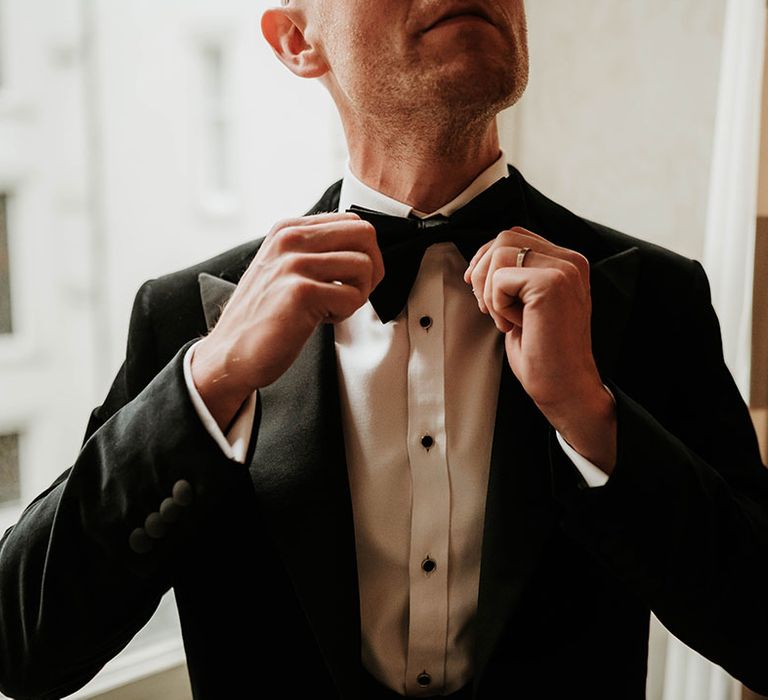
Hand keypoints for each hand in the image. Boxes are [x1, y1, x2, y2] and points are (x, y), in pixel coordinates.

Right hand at [192, 212, 383, 429]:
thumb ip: (316, 251)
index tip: (351, 278)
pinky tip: (321, 319)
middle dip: (372, 268)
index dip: (365, 252)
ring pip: (363, 265)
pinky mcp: (300, 292)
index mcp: (288, 229)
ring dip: (358, 294)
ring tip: (333, 307)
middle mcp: (290, 239)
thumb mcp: (285, 268)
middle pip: (364, 234)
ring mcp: (294, 263)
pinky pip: (352, 296)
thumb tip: (365, 248)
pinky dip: (344, 313)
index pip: (352, 221)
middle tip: (354, 292)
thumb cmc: (265, 317)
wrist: (231, 353)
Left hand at [464, 227, 615, 472]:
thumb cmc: (544, 353)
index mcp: (567, 262)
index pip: (514, 236)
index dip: (487, 258)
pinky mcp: (551, 284)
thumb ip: (515, 275)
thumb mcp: (526, 304)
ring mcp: (564, 270)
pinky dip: (497, 305)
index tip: (479, 288)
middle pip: (503, 238)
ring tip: (507, 319)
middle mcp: (571, 261)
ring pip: (499, 254)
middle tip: (490, 309)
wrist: (565, 387)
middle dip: (484, 272)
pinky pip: (500, 279)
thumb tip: (480, 259)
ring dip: (490, 291)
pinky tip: (515, 325)